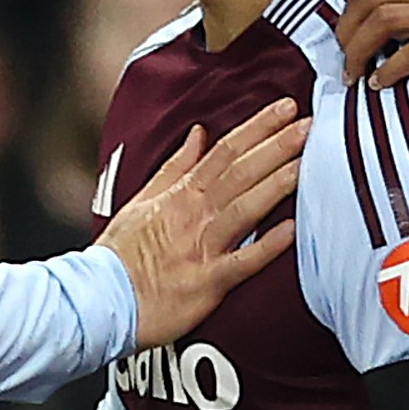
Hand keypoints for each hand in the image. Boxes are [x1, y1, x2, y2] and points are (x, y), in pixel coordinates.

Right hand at [96, 96, 307, 349]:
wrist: (99, 300)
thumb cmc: (121, 253)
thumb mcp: (143, 199)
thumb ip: (176, 166)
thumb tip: (198, 133)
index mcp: (182, 195)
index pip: (225, 152)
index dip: (258, 128)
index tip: (285, 108)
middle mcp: (195, 215)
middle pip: (240, 173)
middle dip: (276, 146)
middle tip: (309, 124)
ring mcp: (201, 247)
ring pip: (244, 209)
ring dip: (275, 185)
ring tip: (305, 164)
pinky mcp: (206, 282)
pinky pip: (241, 262)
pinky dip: (266, 246)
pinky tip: (292, 231)